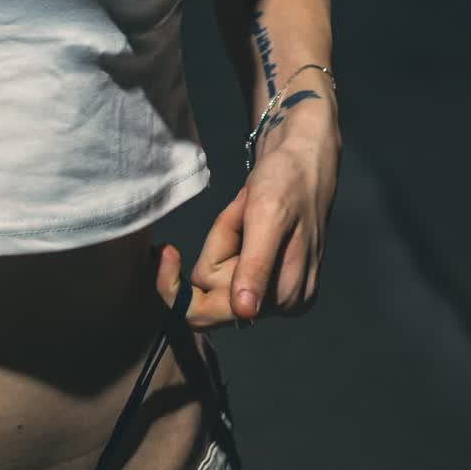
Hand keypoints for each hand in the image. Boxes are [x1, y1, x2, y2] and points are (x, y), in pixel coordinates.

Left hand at [154, 123, 338, 328]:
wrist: (304, 156)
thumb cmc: (288, 180)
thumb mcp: (268, 216)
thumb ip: (256, 264)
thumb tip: (245, 312)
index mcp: (285, 297)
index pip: (210, 313)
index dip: (180, 289)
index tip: (167, 251)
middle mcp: (281, 303)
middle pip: (211, 291)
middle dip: (216, 248)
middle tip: (237, 213)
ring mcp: (274, 288)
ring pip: (217, 274)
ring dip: (223, 236)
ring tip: (247, 209)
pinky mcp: (265, 272)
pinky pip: (226, 262)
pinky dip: (228, 236)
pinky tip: (247, 216)